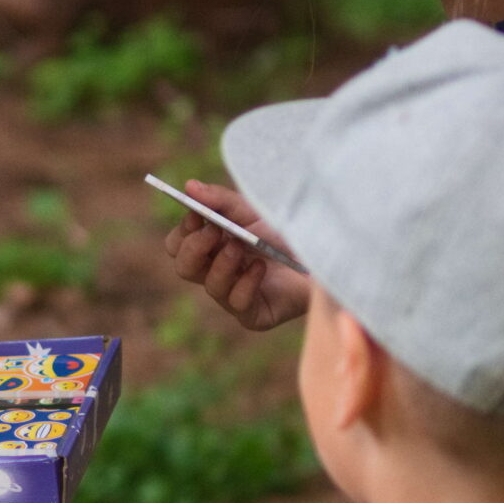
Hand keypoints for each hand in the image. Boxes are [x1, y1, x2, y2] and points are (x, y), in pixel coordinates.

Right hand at [164, 180, 308, 332]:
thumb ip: (222, 200)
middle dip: (195, 248)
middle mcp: (218, 272)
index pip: (179, 244)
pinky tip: (262, 267)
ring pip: (210, 286)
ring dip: (224, 263)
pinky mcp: (254, 315)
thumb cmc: (287, 232)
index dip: (184, 230)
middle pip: (184, 267)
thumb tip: (189, 187)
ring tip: (243, 247)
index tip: (197, 214)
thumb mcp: (254, 211)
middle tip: (214, 232)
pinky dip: (246, 282)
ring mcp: (234, 296)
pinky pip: (237, 303)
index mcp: (212, 247)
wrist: (325, 255)